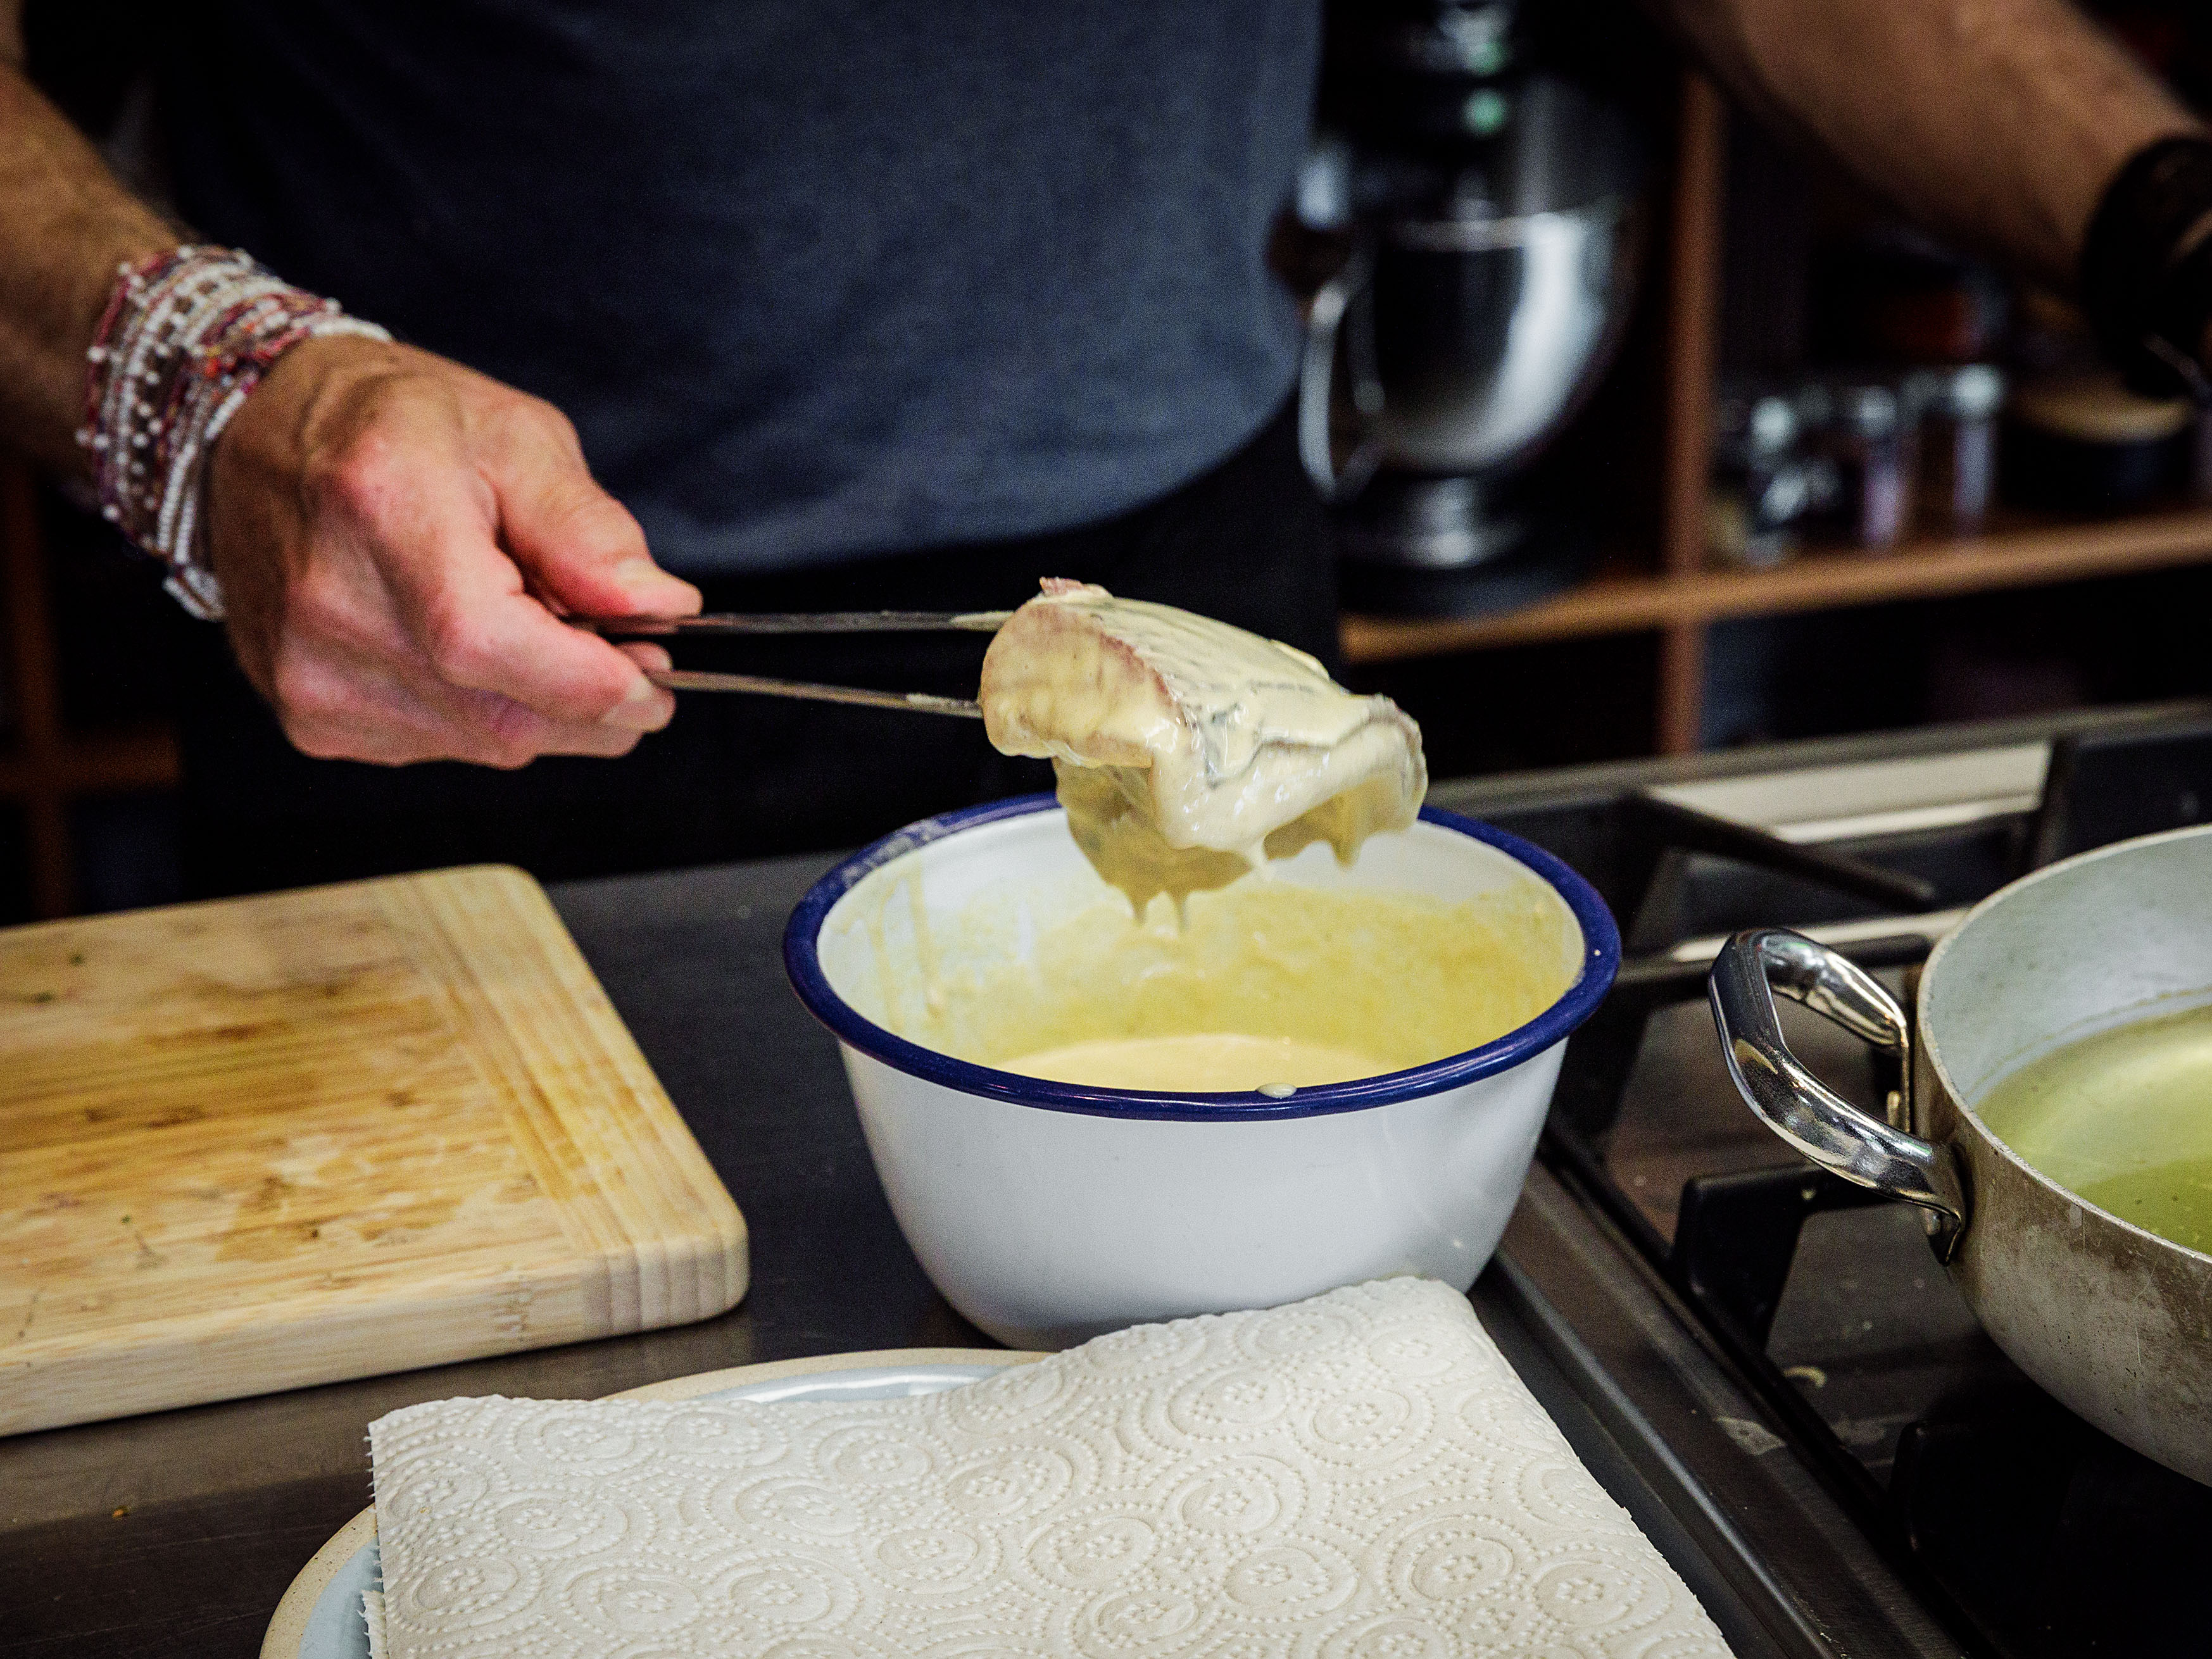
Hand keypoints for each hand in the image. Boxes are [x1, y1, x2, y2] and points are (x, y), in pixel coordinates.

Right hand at [204, 335, 700, 765]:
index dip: (589, 681)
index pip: (489, 643)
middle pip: (500, 713)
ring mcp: (307, 674)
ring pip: (484, 742)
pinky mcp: (310, 719)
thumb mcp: (516, 436)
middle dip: (589, 700)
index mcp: (380, 510)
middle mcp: (328, 606)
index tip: (653, 680)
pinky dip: (484, 712)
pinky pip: (442, 746)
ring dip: (540, 704)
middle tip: (627, 654)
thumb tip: (658, 608)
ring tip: (532, 628)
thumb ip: (588, 530)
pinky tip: (469, 652)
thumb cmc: (394, 425)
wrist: (257, 436)